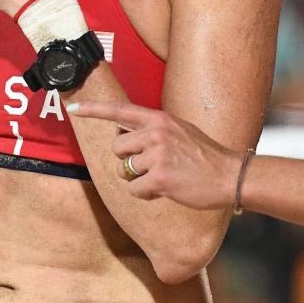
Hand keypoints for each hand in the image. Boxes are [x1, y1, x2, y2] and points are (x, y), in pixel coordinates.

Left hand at [68, 101, 243, 210]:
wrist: (229, 175)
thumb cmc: (204, 156)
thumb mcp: (180, 131)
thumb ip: (154, 130)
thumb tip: (124, 134)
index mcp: (160, 119)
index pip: (120, 110)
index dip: (94, 109)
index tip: (74, 107)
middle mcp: (156, 132)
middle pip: (116, 147)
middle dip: (127, 161)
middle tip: (150, 167)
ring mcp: (158, 154)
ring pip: (124, 171)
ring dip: (137, 180)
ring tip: (162, 178)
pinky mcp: (160, 177)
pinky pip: (134, 190)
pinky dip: (146, 195)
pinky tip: (164, 191)